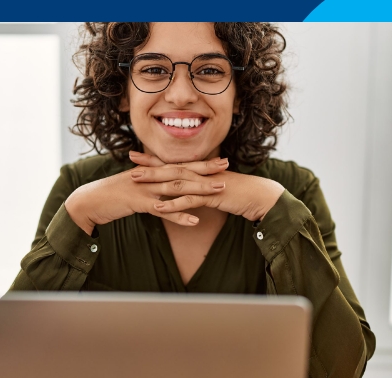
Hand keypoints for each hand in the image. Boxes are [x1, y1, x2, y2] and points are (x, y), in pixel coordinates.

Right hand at [64, 153, 229, 234]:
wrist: (88, 201)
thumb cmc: (111, 196)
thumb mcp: (133, 187)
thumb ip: (150, 186)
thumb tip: (166, 192)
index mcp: (150, 171)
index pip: (179, 165)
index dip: (200, 163)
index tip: (220, 161)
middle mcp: (149, 176)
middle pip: (182, 171)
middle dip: (206, 170)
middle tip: (226, 168)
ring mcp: (144, 188)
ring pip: (176, 187)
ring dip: (199, 189)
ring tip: (218, 190)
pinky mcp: (137, 203)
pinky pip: (162, 210)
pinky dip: (179, 215)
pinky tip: (194, 221)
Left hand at [130, 153, 285, 221]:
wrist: (260, 196)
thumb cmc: (240, 194)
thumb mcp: (218, 190)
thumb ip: (203, 190)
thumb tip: (191, 193)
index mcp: (201, 171)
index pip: (174, 163)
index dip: (155, 159)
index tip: (137, 155)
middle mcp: (201, 174)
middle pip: (171, 168)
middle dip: (150, 165)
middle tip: (130, 161)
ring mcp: (206, 184)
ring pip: (177, 181)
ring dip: (155, 181)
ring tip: (136, 181)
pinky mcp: (212, 196)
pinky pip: (189, 200)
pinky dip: (173, 204)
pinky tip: (158, 208)